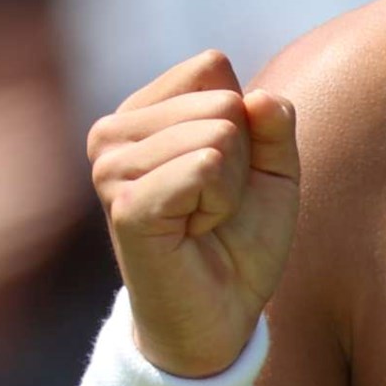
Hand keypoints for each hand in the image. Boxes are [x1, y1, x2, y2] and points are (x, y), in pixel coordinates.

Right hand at [87, 50, 298, 376]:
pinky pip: (205, 167)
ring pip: (219, 133)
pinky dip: (222, 203)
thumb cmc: (239, 241)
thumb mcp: (273, 170)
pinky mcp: (126, 204)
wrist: (221, 318)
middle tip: (215, 206)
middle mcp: (113, 132)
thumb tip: (260, 98)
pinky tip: (196, 232)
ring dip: (232, 186)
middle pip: (221, 99)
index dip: (243, 121)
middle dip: (242, 158)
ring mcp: (112, 168)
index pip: (211, 67)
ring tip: (203, 221)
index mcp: (139, 113)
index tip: (224, 173)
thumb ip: (274, 122)